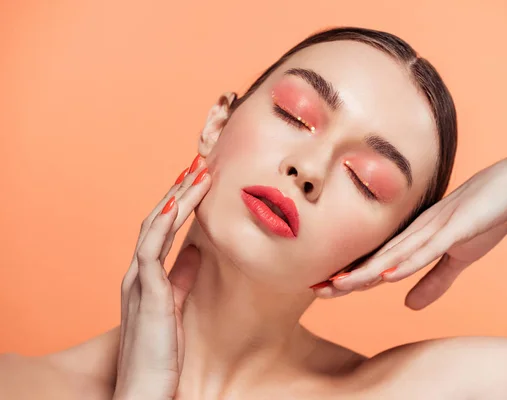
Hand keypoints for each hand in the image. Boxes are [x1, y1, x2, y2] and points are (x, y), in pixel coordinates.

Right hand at [113, 154, 209, 399]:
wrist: (147, 389)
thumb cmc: (162, 353)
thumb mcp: (176, 305)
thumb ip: (183, 278)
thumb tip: (197, 252)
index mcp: (146, 276)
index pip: (161, 228)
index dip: (178, 202)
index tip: (198, 181)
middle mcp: (137, 272)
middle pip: (156, 219)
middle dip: (178, 190)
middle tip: (199, 164)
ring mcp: (138, 279)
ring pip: (154, 225)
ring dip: (176, 197)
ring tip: (197, 173)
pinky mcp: (146, 291)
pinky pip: (152, 248)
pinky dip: (163, 223)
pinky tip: (177, 203)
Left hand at [315, 155, 506, 307]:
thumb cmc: (483, 218)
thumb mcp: (456, 258)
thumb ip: (433, 281)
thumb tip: (409, 305)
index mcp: (414, 240)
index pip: (376, 263)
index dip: (350, 277)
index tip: (323, 289)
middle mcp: (416, 232)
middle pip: (376, 259)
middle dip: (345, 276)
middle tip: (314, 289)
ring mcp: (433, 228)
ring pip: (394, 255)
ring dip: (367, 271)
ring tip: (339, 285)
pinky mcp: (455, 228)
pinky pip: (428, 248)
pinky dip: (408, 262)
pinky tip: (389, 274)